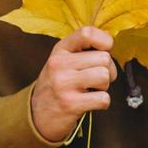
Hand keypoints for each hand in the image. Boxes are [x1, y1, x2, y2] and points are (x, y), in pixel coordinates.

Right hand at [30, 26, 116, 142]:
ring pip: (104, 76)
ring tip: (92, 89)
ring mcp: (63, 84)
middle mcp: (59, 64)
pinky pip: (103, 98)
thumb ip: (84, 49)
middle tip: (96, 78)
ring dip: (104, 86)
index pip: (87, 33)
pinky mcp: (70, 104)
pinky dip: (102, 102)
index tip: (105, 51)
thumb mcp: (64, 60)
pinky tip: (90, 102)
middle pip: (104, 58)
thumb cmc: (58, 84)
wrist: (37, 114)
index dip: (105, 41)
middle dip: (108, 70)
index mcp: (60, 49)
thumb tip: (110, 43)